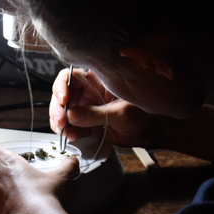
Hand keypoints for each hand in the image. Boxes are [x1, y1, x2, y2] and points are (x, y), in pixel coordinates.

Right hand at [50, 68, 167, 148]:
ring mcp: (88, 108)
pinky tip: (71, 136)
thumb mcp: (120, 112)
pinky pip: (73, 126)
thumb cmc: (145, 114)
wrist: (154, 133)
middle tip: (60, 121)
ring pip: (65, 112)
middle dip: (58, 108)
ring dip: (60, 121)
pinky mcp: (88, 124)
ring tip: (64, 131)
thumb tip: (71, 115)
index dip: (62, 86)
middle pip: (63, 95)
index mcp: (98, 81)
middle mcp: (89, 92)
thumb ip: (95, 114)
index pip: (71, 76)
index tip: (63, 100)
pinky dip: (69, 132)